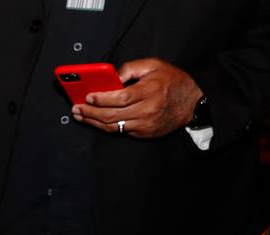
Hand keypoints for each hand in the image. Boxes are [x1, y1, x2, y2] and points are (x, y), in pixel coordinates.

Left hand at [71, 57, 202, 137]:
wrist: (194, 102)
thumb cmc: (172, 81)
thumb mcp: (154, 65)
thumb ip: (131, 68)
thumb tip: (111, 76)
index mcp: (149, 91)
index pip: (120, 98)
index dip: (101, 99)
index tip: (87, 96)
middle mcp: (147, 110)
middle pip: (111, 115)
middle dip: (90, 112)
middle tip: (76, 108)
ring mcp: (145, 124)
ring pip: (113, 126)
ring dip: (93, 122)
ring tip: (80, 115)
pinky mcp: (144, 133)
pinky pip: (121, 131)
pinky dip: (106, 126)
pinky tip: (95, 120)